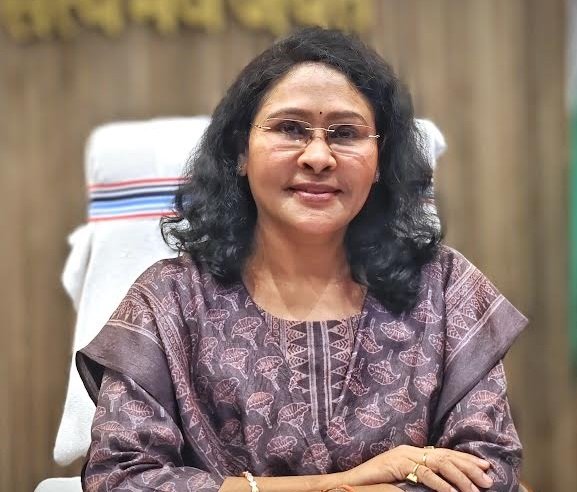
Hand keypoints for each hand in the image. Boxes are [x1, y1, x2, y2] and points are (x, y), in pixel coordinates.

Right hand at [342, 445, 492, 491]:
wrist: (352, 482)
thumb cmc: (375, 483)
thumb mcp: (402, 479)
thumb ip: (419, 478)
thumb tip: (443, 485)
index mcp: (413, 452)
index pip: (445, 453)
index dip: (466, 459)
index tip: (485, 468)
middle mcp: (410, 450)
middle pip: (446, 455)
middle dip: (469, 467)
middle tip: (488, 479)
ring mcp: (404, 455)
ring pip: (439, 463)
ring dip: (460, 477)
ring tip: (474, 490)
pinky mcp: (397, 463)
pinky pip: (424, 474)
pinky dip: (441, 484)